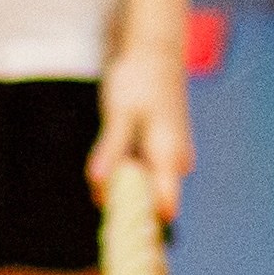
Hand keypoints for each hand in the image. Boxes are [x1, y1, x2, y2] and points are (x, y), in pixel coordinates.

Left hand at [89, 42, 193, 219]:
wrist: (153, 48)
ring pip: (148, 184)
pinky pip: (146, 170)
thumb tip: (98, 187)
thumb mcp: (119, 115)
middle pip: (153, 199)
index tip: (116, 227)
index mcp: (169, 155)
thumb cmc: (138, 79)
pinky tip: (109, 164)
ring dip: (123, 185)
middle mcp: (177, 159)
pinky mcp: (164, 146)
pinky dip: (127, 172)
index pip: (164, 207)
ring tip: (99, 180)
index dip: (142, 221)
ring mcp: (173, 153)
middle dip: (125, 203)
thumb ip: (110, 152)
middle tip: (96, 198)